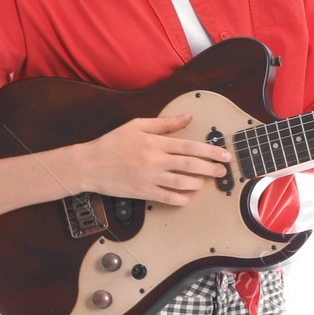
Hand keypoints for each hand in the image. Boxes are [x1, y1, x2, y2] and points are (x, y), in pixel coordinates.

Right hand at [75, 113, 227, 206]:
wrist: (90, 164)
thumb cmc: (113, 142)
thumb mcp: (137, 125)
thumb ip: (165, 123)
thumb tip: (188, 117)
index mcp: (155, 142)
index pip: (189, 146)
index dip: (210, 151)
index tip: (223, 154)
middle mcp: (155, 160)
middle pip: (190, 165)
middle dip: (211, 168)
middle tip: (223, 171)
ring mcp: (149, 178)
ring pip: (182, 182)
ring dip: (198, 183)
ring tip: (206, 182)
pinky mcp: (143, 192)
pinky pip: (168, 198)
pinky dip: (181, 198)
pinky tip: (188, 196)